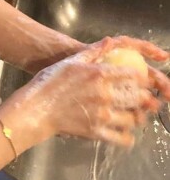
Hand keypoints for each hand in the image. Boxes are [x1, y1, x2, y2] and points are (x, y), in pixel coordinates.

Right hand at [3, 38, 161, 148]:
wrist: (36, 108)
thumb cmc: (49, 82)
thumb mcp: (71, 62)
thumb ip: (93, 52)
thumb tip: (110, 41)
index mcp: (99, 74)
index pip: (134, 75)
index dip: (141, 79)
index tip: (140, 81)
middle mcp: (104, 94)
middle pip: (138, 97)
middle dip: (144, 99)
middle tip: (143, 100)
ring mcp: (102, 114)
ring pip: (133, 119)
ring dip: (137, 118)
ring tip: (134, 116)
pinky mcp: (96, 131)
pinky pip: (122, 138)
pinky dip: (128, 137)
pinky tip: (126, 134)